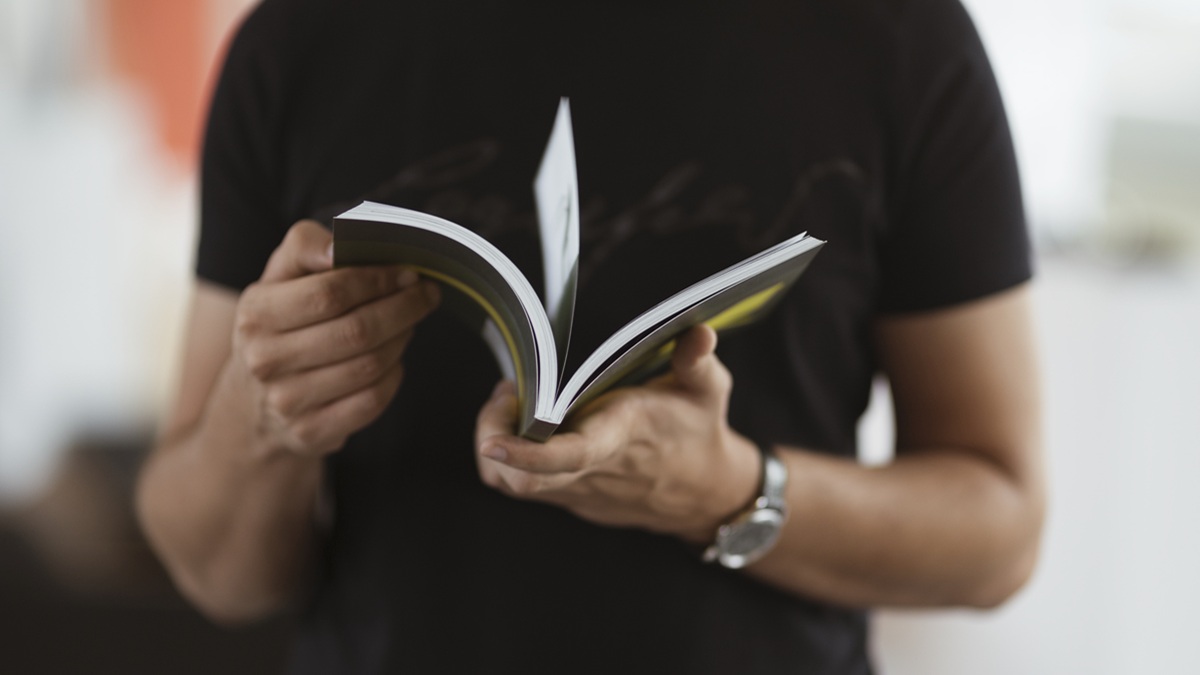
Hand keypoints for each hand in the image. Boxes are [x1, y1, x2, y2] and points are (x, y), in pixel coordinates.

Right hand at [225, 220, 439, 456]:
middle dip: (403, 309)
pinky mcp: (310, 432)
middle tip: (426, 295)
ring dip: (402, 339)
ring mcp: (287, 401)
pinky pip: (372, 401)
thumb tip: (339, 246)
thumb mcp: (279, 277)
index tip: (408, 272)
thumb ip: (306, 246)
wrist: (252, 402)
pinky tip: (394, 360)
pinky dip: (393, 376)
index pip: (330, 293)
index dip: (378, 280)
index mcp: (256, 313)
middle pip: (357, 331)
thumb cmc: (281, 323)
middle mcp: (265, 360)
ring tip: (410, 323)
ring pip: (370, 366)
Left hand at [474, 325, 760, 542]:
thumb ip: (697, 361)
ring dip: (495, 441)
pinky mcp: (568, 496)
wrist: (702, 493)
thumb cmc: (698, 431)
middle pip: (522, 480)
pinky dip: (508, 455)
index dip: (526, 454)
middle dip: (492, 435)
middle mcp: (593, 470)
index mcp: (623, 438)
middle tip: (508, 391)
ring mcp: (576, 489)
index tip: (493, 442)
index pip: (571, 456)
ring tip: (513, 400)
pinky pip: (521, 483)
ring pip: (511, 483)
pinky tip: (526, 422)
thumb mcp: (707, 391)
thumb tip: (700, 332)